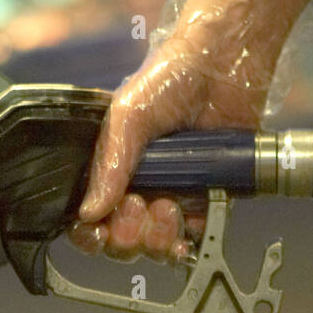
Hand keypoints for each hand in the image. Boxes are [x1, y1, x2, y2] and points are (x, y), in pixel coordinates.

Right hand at [70, 7, 282, 262]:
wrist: (222, 66)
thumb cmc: (168, 81)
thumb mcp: (126, 117)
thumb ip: (109, 165)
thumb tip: (89, 213)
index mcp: (111, 173)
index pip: (90, 221)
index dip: (90, 235)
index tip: (99, 231)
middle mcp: (138, 191)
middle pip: (121, 242)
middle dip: (126, 236)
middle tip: (137, 206)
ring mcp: (172, 198)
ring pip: (154, 246)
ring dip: (155, 238)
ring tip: (167, 206)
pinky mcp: (206, 201)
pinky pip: (191, 238)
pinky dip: (184, 242)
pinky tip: (182, 232)